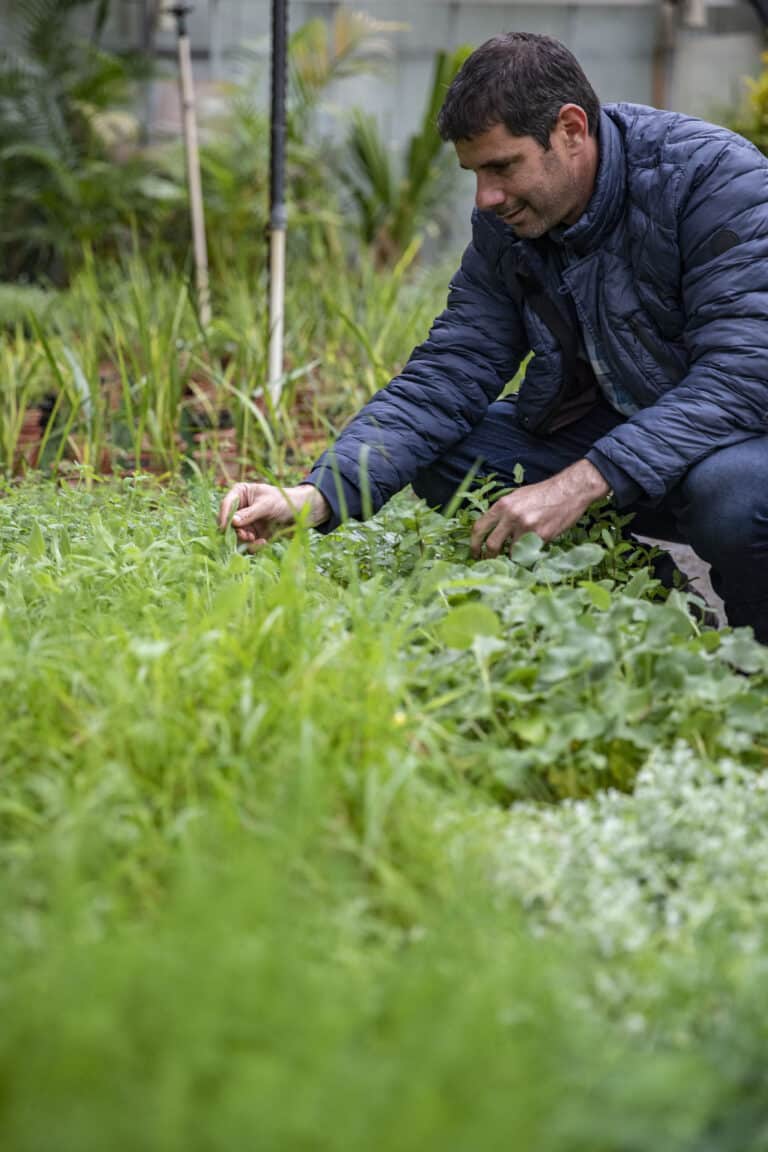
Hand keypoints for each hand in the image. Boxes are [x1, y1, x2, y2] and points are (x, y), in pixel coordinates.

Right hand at [218, 482, 329, 548]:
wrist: (302, 513)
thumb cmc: (284, 501)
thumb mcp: (267, 505)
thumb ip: (250, 513)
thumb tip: (233, 522)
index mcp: (240, 493)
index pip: (226, 504)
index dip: (223, 517)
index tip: (224, 528)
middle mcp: (240, 508)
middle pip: (228, 523)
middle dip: (236, 531)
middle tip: (247, 536)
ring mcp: (246, 522)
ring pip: (236, 535)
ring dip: (245, 540)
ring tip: (257, 540)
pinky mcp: (253, 534)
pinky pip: (247, 543)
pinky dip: (253, 545)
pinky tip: (262, 543)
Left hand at [470, 460, 608, 558]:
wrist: (569, 490)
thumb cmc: (543, 493)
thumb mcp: (518, 496)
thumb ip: (504, 512)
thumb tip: (492, 530)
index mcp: (503, 505)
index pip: (479, 527)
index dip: (474, 543)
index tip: (475, 552)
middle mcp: (512, 516)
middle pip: (492, 545)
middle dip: (489, 556)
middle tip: (490, 561)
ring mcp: (526, 527)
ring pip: (512, 551)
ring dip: (514, 554)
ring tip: (521, 548)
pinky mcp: (541, 536)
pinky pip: (530, 551)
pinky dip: (530, 551)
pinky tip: (537, 543)